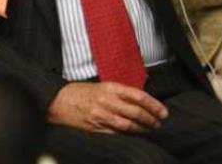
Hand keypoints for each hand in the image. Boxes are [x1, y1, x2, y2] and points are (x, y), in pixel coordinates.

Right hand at [48, 81, 167, 133]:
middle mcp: (107, 102)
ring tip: (150, 129)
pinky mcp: (95, 129)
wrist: (58, 101)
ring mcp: (101, 116)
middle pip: (135, 112)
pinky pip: (115, 134)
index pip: (139, 96)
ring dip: (142, 129)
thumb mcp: (103, 86)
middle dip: (151, 119)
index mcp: (111, 88)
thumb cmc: (81, 92)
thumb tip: (140, 101)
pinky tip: (134, 136)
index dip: (154, 105)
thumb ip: (121, 93)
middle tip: (159, 122)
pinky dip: (127, 135)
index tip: (163, 111)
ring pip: (128, 125)